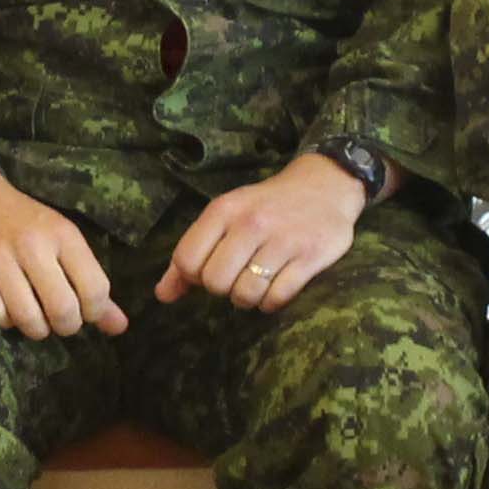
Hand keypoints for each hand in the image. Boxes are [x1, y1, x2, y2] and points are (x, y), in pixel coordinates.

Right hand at [0, 168, 126, 340]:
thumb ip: (91, 283)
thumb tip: (119, 327)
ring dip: (35, 328)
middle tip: (59, 321)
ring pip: (28, 319)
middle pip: (63, 311)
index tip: (85, 311)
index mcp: (62, 234)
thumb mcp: (61, 241)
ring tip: (34, 317)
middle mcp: (32, 245)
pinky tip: (7, 307)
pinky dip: (6, 320)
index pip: (95, 290)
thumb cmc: (22, 221)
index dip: (94, 313)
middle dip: (65, 326)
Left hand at [156, 154, 367, 312]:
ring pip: (246, 294)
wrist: (325, 185)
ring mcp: (283, 240)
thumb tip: (162, 295)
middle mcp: (251, 223)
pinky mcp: (311, 256)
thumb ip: (191, 253)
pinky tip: (276, 288)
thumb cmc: (267, 206)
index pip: (187, 261)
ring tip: (258, 283)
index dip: (194, 277)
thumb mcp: (225, 217)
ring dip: (249, 298)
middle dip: (224, 289)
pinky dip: (273, 302)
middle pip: (215, 282)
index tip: (211, 270)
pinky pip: (278, 297)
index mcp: (224, 210)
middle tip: (238, 277)